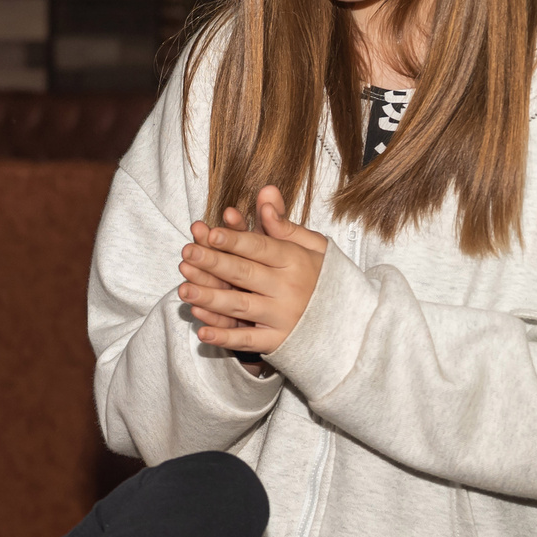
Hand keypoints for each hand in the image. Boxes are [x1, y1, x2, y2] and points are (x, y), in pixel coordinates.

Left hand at [179, 190, 328, 355]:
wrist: (352, 323)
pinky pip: (247, 341)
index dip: (235, 240)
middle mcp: (288, 289)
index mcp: (296, 262)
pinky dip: (224, 338)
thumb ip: (285, 224)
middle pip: (245, 274)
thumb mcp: (313, 247)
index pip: (261, 248)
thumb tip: (264, 194)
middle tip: (187, 254)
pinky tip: (201, 332)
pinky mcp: (277, 342)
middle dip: (214, 263)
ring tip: (184, 289)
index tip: (210, 233)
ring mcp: (282, 317)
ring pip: (240, 307)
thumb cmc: (324, 278)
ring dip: (210, 298)